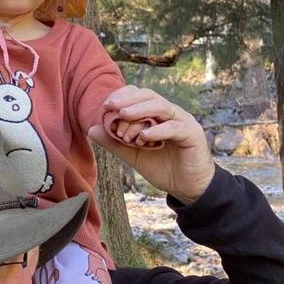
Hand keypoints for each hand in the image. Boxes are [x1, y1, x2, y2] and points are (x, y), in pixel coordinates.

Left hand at [88, 86, 214, 203]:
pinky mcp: (192, 134)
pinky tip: (144, 136)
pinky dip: (158, 130)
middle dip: (129, 99)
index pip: (140, 96)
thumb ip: (115, 142)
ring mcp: (183, 122)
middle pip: (150, 96)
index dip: (123, 96)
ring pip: (162, 107)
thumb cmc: (163, 168)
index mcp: (157, 115)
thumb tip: (91, 129)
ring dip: (141, 110)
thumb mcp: (134, 155)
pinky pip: (174, 127)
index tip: (106, 105)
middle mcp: (171, 113)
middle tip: (111, 105)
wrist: (188, 187)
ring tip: (123, 115)